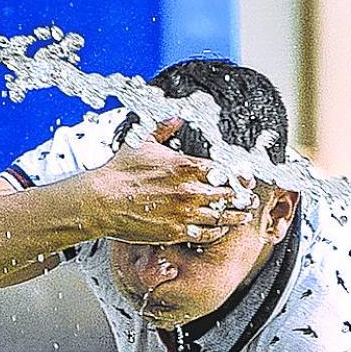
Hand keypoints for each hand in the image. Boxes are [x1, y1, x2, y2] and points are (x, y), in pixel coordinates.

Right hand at [82, 119, 252, 244]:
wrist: (100, 200)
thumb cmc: (118, 172)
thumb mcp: (142, 142)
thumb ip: (164, 129)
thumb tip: (176, 117)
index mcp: (184, 165)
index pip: (222, 170)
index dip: (236, 175)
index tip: (243, 178)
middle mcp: (188, 190)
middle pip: (227, 194)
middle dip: (241, 197)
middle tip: (249, 198)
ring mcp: (183, 212)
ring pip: (221, 216)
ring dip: (235, 216)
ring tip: (243, 215)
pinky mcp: (175, 231)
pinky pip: (205, 234)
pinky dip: (216, 232)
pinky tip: (221, 229)